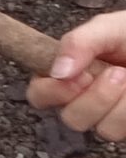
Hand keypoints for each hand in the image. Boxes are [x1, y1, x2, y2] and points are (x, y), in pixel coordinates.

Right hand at [28, 11, 125, 141]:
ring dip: (123, 104)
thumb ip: (80, 42)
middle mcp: (87, 100)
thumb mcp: (112, 27)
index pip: (39, 95)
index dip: (52, 91)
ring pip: (103, 129)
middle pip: (72, 119)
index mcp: (71, 74)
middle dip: (96, 98)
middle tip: (118, 74)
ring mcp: (112, 117)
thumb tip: (57, 70)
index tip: (78, 76)